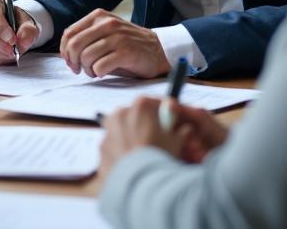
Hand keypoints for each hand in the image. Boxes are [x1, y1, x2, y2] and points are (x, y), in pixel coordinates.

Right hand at [0, 0, 38, 64]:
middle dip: (0, 45)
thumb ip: (28, 30)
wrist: (13, 28)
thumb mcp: (28, 23)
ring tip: (9, 54)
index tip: (13, 41)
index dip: (3, 30)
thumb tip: (22, 41)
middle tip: (12, 52)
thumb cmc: (18, 23)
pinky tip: (2, 56)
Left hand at [59, 9, 168, 77]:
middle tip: (79, 69)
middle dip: (73, 61)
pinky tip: (104, 72)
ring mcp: (118, 37)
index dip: (65, 50)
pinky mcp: (126, 52)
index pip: (69, 33)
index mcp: (99, 16)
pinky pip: (100, 66)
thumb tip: (65, 54)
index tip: (70, 61)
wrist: (160, 50)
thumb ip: (87, 37)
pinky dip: (98, 73)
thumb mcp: (106, 33)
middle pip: (74, 45)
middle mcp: (108, 24)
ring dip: (87, 69)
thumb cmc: (129, 45)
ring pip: (86, 56)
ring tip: (95, 71)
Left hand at [99, 97, 228, 179]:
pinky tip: (133, 165)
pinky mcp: (101, 149)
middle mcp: (120, 113)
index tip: (171, 121)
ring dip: (132, 139)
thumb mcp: (177, 143)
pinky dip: (122, 154)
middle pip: (136, 116)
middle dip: (146, 126)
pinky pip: (114, 148)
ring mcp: (108, 131)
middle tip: (158, 141)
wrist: (138, 183)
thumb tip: (185, 130)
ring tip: (145, 156)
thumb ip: (181, 132)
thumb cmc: (159, 157)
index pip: (156, 103)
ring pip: (123, 132)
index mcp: (141, 106)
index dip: (166, 113)